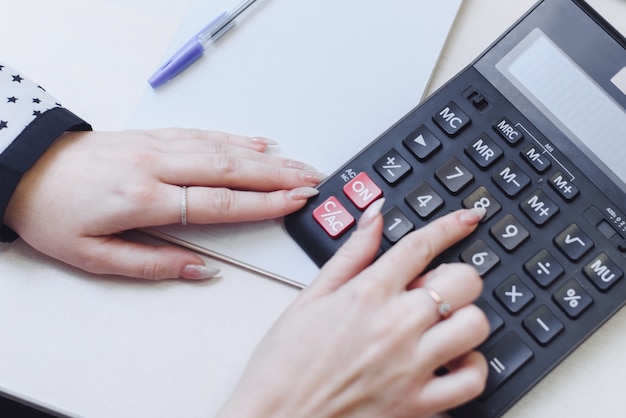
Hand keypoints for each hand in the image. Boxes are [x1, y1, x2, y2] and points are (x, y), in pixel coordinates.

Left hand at [4, 129, 323, 279]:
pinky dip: (236, 138)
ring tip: (298, 164)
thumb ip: (153, 264)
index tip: (294, 203)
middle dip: (278, 176)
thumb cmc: (54, 214)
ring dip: (265, 156)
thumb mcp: (94, 257)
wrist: (26, 170)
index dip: (261, 204)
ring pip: (222, 148)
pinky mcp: (153, 136)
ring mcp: (156, 146)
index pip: (218, 202)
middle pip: (230, 168)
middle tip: (312, 182)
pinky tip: (258, 142)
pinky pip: (203, 134)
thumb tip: (201, 270)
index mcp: (143, 198)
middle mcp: (156, 165)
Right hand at [218, 204, 489, 417]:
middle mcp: (395, 326)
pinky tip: (451, 361)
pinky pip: (473, 380)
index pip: (422, 246)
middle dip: (458, 277)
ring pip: (476, 325)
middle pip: (463, 282)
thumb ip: (350, 254)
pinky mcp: (418, 404)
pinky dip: (471, 368)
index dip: (451, 225)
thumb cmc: (284, 364)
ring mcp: (411, 366)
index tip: (467, 218)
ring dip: (466, 319)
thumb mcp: (310, 298)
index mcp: (367, 294)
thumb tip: (373, 218)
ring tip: (444, 324)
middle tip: (440, 286)